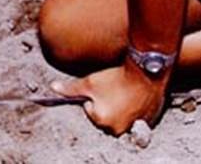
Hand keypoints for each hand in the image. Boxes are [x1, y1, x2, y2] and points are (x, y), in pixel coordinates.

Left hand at [52, 62, 166, 135]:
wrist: (146, 72)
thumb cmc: (116, 77)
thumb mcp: (90, 82)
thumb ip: (70, 89)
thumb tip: (53, 88)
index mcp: (101, 121)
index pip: (90, 109)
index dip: (94, 96)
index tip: (103, 87)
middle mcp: (117, 129)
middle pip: (104, 116)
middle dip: (106, 104)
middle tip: (113, 89)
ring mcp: (133, 126)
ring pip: (120, 117)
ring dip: (120, 107)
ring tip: (124, 92)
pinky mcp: (147, 122)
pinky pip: (135, 117)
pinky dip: (134, 109)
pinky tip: (135, 96)